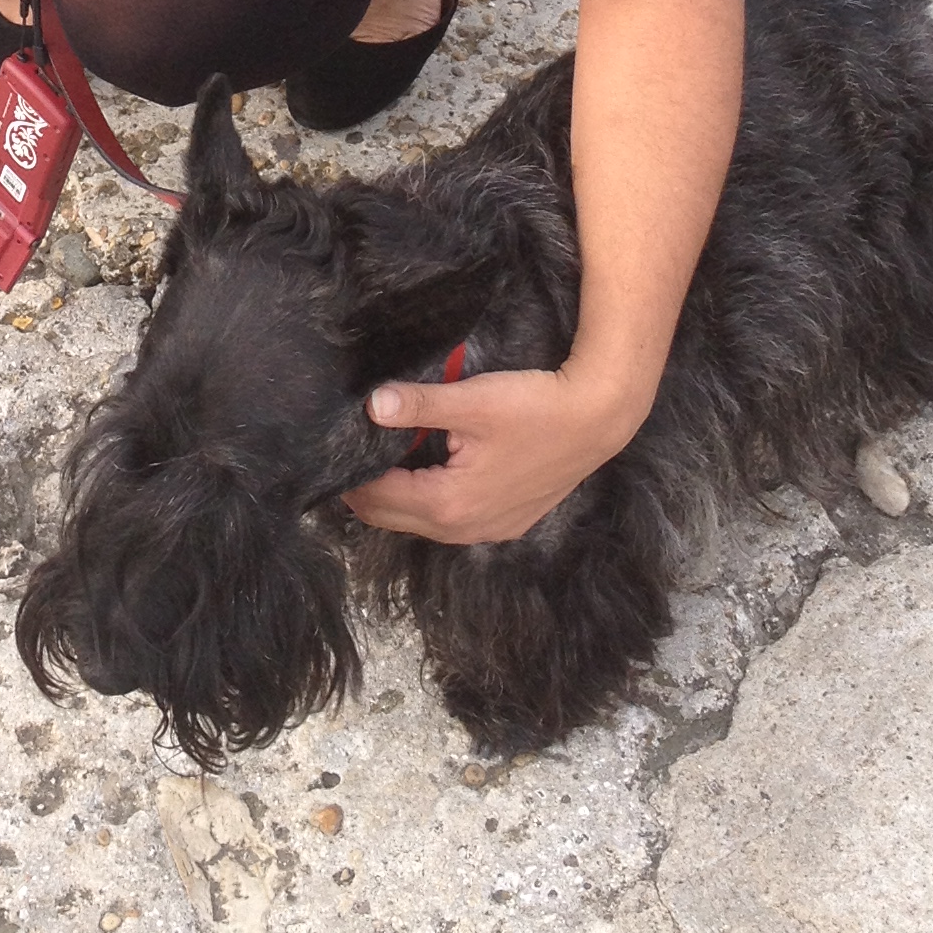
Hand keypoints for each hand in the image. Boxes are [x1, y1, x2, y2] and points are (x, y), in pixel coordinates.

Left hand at [341, 365, 650, 545]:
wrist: (598, 419)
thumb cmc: (536, 407)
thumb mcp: (472, 401)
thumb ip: (418, 405)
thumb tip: (370, 405)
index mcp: (448, 505)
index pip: (377, 499)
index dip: (351, 477)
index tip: (333, 451)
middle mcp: (464, 530)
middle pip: (393, 519)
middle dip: (367, 491)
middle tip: (348, 455)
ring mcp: (489, 530)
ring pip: (422, 522)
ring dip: (399, 496)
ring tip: (382, 458)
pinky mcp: (507, 522)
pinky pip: (451, 520)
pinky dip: (430, 500)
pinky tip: (428, 468)